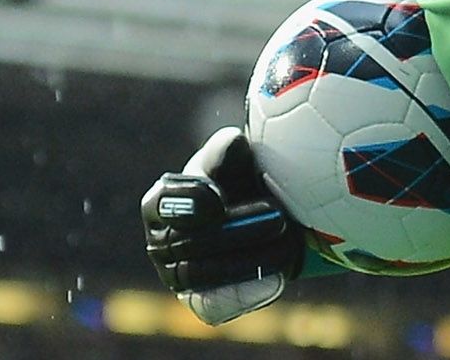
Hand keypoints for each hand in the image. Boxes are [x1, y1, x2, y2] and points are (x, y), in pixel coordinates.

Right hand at [140, 125, 304, 323]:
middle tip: (277, 217)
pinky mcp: (202, 300)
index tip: (219, 200)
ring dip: (247, 260)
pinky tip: (276, 279)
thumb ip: (229, 149)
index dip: (187, 203)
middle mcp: (161, 242)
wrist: (261, 216)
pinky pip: (215, 304)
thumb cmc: (240, 178)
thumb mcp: (235, 155)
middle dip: (235, 231)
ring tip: (288, 244)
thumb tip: (234, 144)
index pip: (163, 202)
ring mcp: (178, 275)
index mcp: (161, 203)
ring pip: (203, 274)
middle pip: (189, 241)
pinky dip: (244, 294)